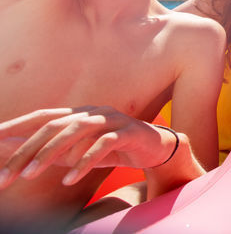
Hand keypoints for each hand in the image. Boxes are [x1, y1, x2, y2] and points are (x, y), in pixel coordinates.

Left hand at [0, 107, 179, 187]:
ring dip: (50, 153)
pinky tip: (69, 179)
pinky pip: (104, 145)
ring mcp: (111, 120)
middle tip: (5, 176)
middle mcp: (92, 112)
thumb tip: (12, 153)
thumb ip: (48, 152)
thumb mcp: (75, 154)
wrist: (155, 149)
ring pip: (76, 131)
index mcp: (78, 114)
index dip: (15, 126)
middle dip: (26, 151)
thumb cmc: (110, 150)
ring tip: (30, 174)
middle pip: (53, 126)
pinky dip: (85, 161)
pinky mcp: (128, 132)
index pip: (41, 117)